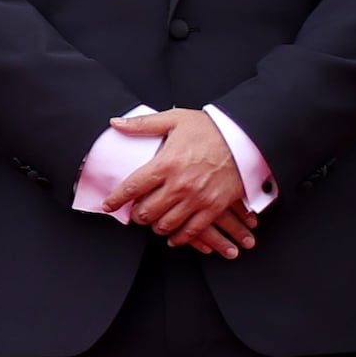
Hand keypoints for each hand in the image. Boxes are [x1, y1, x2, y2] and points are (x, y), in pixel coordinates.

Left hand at [100, 107, 256, 257]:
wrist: (248, 138)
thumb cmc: (211, 128)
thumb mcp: (175, 119)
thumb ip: (143, 124)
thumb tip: (115, 123)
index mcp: (165, 164)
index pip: (131, 187)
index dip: (115, 200)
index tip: (107, 206)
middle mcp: (179, 185)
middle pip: (146, 211)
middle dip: (136, 215)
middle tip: (135, 213)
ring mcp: (197, 198)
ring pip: (166, 224)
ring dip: (156, 226)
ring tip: (154, 221)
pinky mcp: (215, 207)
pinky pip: (193, 231)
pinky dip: (180, 237)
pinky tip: (174, 236)